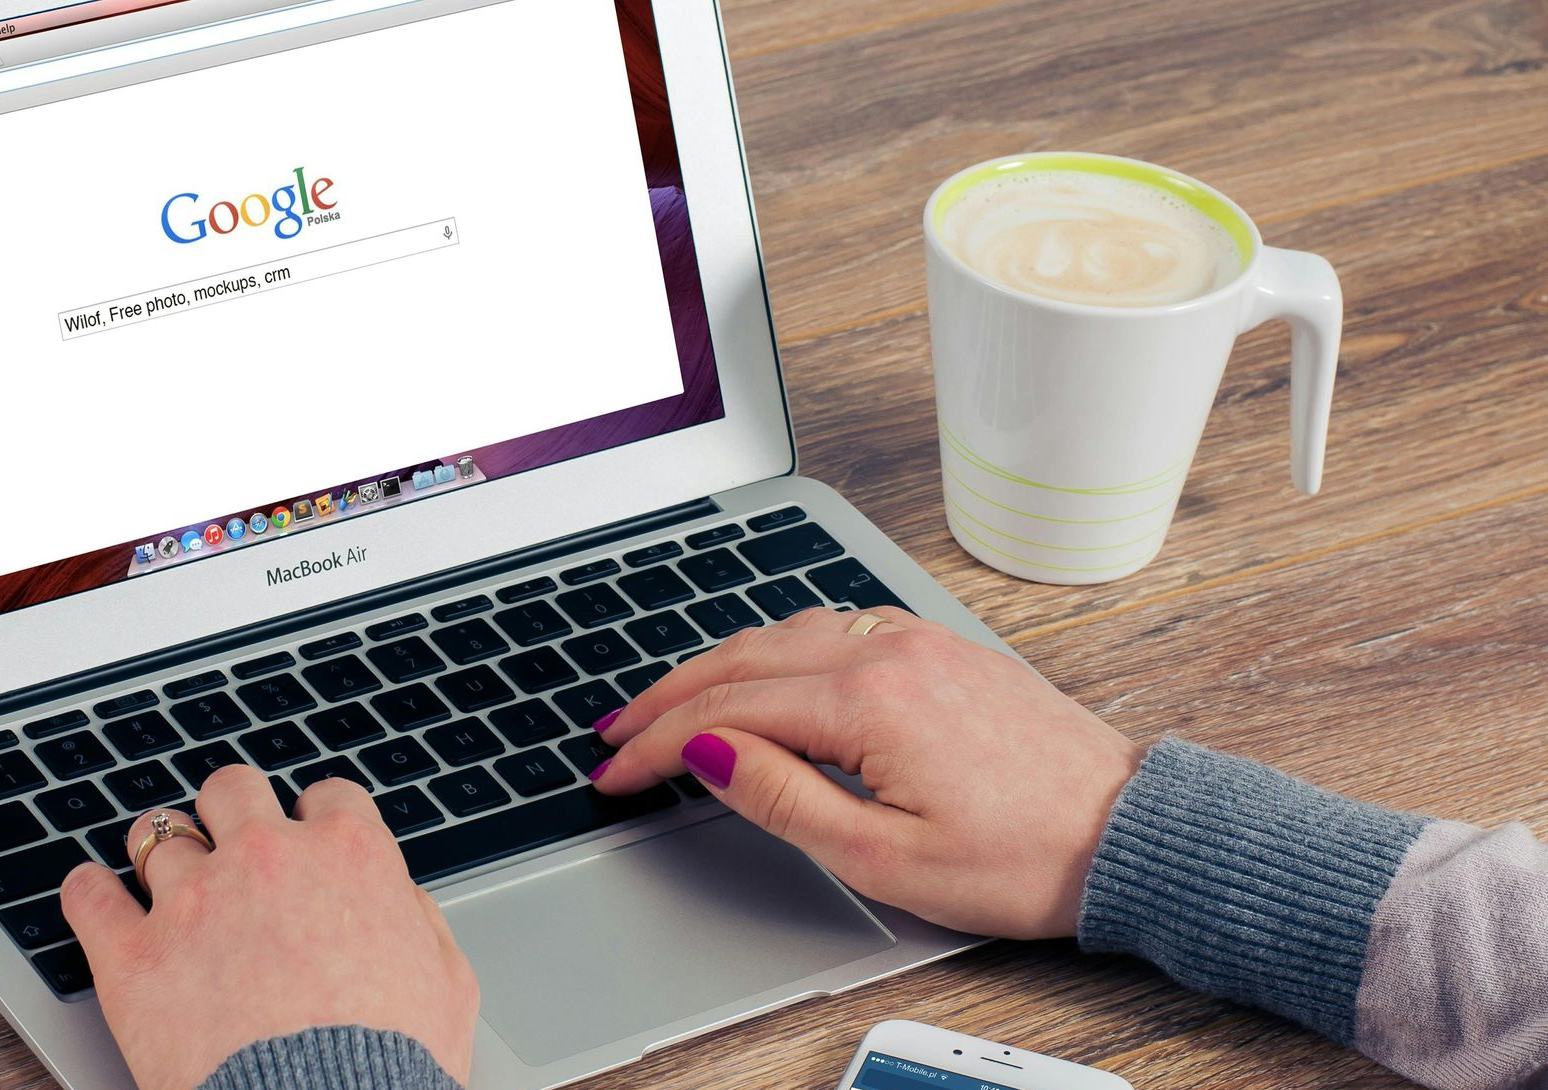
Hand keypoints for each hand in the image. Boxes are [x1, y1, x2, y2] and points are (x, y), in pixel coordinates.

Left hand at [61, 767, 478, 1089]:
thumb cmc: (392, 1064)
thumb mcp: (446, 985)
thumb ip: (421, 924)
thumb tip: (403, 904)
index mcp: (349, 857)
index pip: (328, 797)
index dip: (315, 818)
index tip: (305, 836)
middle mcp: (268, 858)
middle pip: (234, 789)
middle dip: (232, 810)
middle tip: (229, 839)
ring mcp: (195, 900)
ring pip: (156, 834)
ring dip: (160, 851)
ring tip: (159, 872)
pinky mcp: (135, 955)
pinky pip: (89, 897)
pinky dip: (88, 892)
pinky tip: (92, 894)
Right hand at [592, 607, 1143, 938]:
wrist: (1125, 833)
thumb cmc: (1021, 857)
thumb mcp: (882, 856)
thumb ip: (781, 796)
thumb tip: (704, 753)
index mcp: (867, 701)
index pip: (724, 711)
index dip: (655, 745)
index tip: (613, 772)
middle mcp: (887, 652)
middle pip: (741, 658)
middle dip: (666, 696)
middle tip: (615, 733)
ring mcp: (916, 641)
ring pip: (782, 634)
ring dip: (716, 667)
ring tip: (669, 706)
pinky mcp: (938, 647)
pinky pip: (830, 629)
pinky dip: (772, 650)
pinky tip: (760, 673)